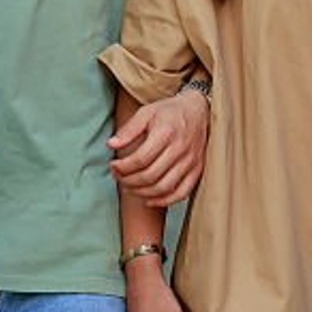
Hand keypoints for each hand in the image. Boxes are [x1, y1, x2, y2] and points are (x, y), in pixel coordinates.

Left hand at [109, 89, 208, 207]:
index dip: (123, 167)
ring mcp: (190, 162)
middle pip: (150, 176)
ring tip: (129, 188)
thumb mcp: (146, 112)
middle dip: (128, 181)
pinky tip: (149, 199)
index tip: (113, 166)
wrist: (200, 110)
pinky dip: (163, 201)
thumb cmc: (170, 112)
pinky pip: (181, 193)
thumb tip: (111, 144)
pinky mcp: (197, 170)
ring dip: (142, 192)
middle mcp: (180, 149)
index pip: (140, 159)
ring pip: (164, 187)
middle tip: (118, 177)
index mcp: (166, 133)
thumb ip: (129, 129)